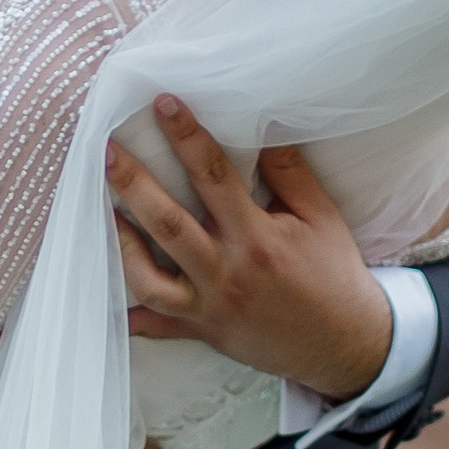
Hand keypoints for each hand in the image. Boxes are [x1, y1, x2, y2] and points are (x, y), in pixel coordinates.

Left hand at [106, 98, 392, 400]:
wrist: (344, 345)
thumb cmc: (333, 274)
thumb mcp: (321, 217)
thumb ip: (289, 173)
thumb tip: (261, 127)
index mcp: (258, 238)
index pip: (214, 176)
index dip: (187, 136)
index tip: (163, 103)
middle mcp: (227, 272)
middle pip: (168, 226)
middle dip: (134, 185)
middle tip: (107, 151)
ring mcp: (210, 307)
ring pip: (150, 280)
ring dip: (121, 246)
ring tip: (104, 213)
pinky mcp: (203, 331)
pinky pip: (158, 326)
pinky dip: (132, 316)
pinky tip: (110, 294)